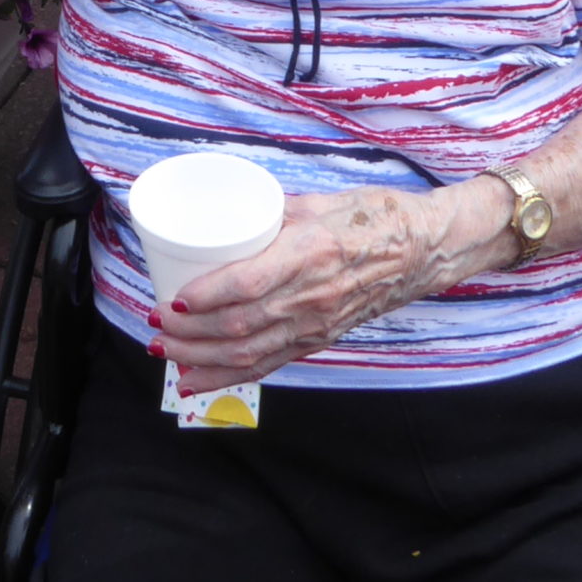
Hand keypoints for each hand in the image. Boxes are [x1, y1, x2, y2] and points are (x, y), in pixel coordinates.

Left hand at [153, 180, 513, 391]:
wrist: (426, 250)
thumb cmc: (376, 216)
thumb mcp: (319, 201)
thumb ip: (272, 212)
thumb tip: (227, 215)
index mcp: (311, 253)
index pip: (248, 283)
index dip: (205, 297)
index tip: (172, 298)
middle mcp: (312, 296)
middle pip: (240, 326)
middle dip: (190, 334)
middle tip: (156, 326)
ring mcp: (317, 323)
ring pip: (249, 352)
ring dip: (201, 359)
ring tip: (166, 354)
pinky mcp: (320, 339)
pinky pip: (270, 364)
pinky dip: (229, 376)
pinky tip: (198, 380)